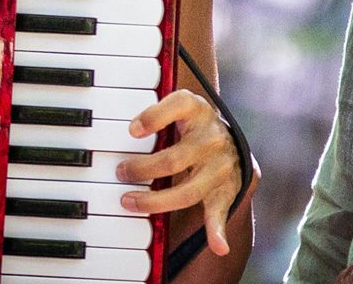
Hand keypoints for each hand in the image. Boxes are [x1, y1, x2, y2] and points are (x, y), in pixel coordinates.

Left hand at [115, 89, 241, 255]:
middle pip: (173, 160)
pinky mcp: (225, 190)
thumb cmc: (193, 126)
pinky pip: (220, 212)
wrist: (231, 143)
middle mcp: (211, 138)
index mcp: (198, 112)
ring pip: (187, 192)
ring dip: (156, 202)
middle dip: (142, 169)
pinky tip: (217, 245)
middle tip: (121, 172)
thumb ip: (158, 115)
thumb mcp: (180, 109)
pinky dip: (218, 230)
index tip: (133, 130)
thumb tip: (132, 130)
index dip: (154, 117)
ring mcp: (219, 167)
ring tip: (129, 202)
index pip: (178, 106)